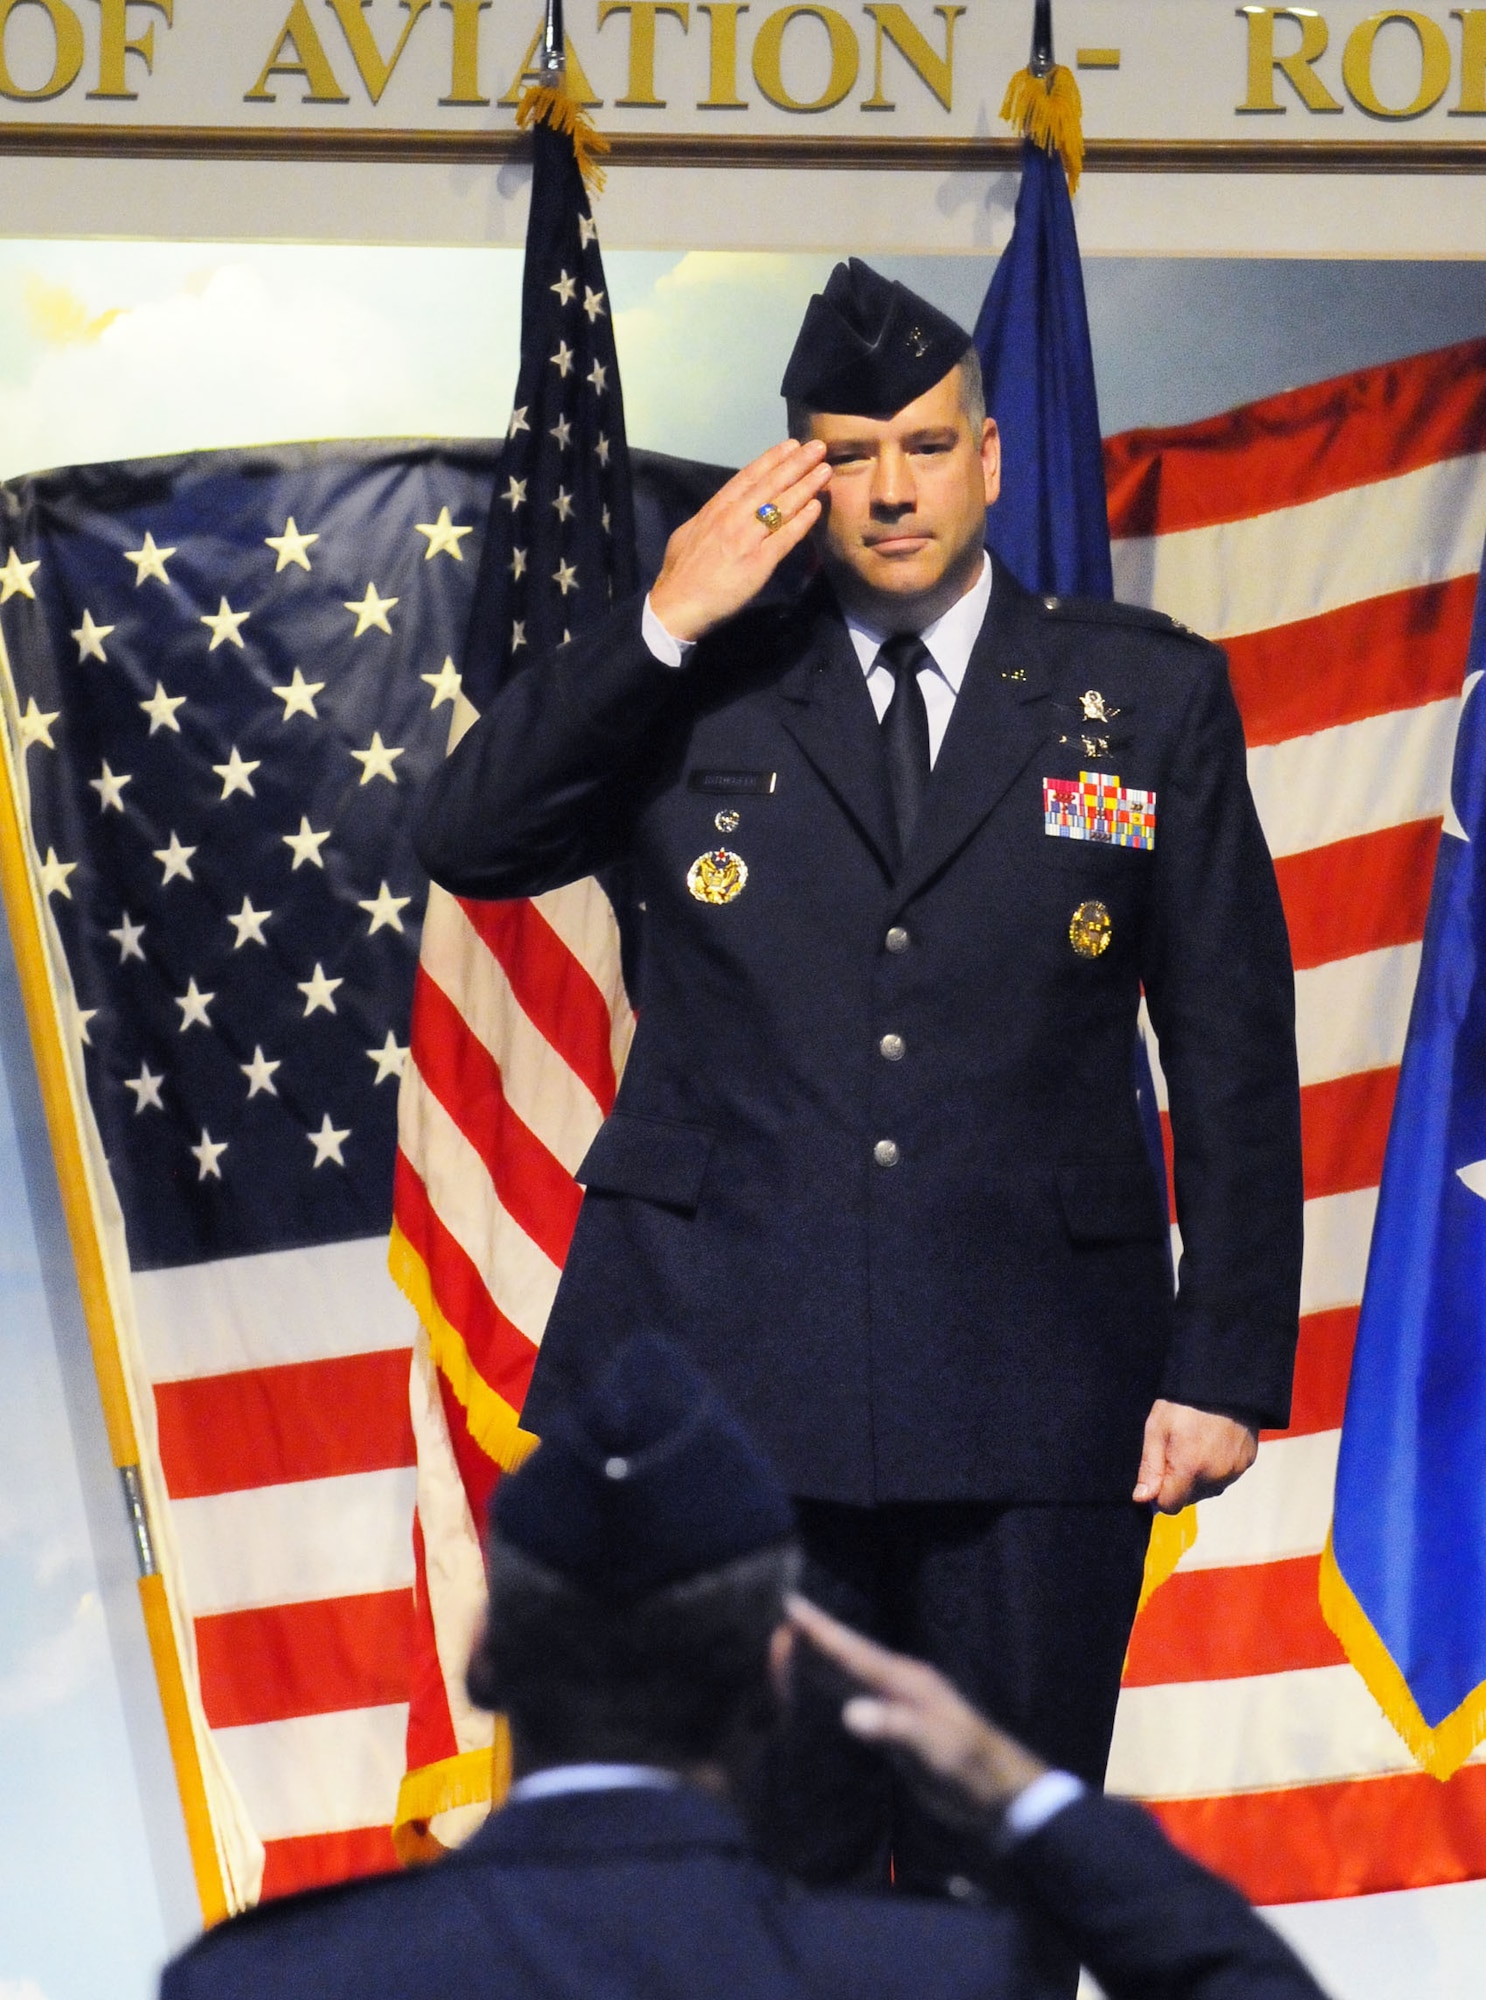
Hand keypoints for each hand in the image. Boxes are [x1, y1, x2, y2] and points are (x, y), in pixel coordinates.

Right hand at [648, 438, 830, 641]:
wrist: (677, 604)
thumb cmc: (680, 573)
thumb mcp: (689, 533)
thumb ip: (710, 518)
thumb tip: (722, 509)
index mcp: (715, 509)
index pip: (748, 477)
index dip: (772, 459)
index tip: (790, 445)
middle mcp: (733, 517)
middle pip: (770, 485)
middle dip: (796, 463)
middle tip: (817, 447)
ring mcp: (747, 539)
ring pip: (781, 506)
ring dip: (805, 486)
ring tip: (824, 470)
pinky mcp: (759, 562)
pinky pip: (785, 537)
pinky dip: (802, 520)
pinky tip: (816, 506)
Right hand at [786, 1595, 1046, 1828]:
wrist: (998, 1788)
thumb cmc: (967, 1768)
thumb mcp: (933, 1750)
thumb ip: (893, 1728)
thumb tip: (848, 1713)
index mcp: (905, 1682)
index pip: (854, 1651)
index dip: (821, 1631)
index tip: (792, 1605)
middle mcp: (899, 1682)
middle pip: (850, 1652)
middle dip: (817, 1633)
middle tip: (787, 1609)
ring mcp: (899, 1700)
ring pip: (851, 1669)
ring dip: (822, 1654)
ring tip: (792, 1636)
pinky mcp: (897, 1722)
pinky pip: (857, 1691)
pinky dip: (834, 1680)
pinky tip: (823, 1678)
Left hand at [1132, 1398, 1257, 1512]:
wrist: (1223, 1380)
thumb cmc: (1183, 1402)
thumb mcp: (1157, 1429)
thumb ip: (1150, 1467)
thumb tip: (1142, 1499)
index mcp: (1190, 1468)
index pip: (1170, 1506)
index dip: (1160, 1493)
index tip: (1159, 1472)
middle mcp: (1215, 1476)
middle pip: (1190, 1498)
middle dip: (1180, 1483)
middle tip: (1177, 1451)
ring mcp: (1234, 1470)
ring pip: (1209, 1489)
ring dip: (1200, 1477)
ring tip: (1196, 1445)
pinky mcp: (1247, 1462)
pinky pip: (1227, 1477)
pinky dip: (1218, 1468)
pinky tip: (1212, 1444)